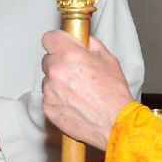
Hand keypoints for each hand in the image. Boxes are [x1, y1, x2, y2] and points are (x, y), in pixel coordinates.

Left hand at [41, 31, 134, 148]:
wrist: (114, 123)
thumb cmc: (114, 94)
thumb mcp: (109, 60)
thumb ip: (91, 45)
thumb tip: (83, 41)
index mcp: (70, 54)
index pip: (49, 38)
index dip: (57, 41)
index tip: (62, 46)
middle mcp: (56, 71)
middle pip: (48, 60)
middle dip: (60, 63)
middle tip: (76, 73)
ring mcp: (50, 90)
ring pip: (48, 80)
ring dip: (59, 83)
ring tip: (79, 92)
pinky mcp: (48, 107)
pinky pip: (49, 97)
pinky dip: (58, 99)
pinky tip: (75, 103)